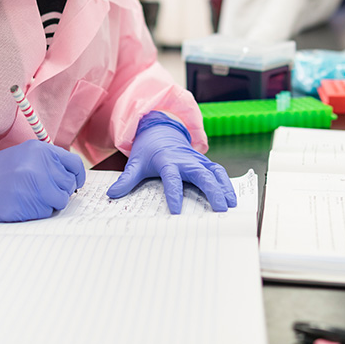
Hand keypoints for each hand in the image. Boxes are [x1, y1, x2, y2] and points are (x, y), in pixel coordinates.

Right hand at [0, 139, 84, 230]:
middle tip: (40, 192)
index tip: (74, 184)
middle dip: (59, 191)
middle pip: (68, 185)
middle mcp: (40, 166)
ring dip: (49, 203)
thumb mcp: (24, 156)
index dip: (77, 177)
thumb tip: (71, 177)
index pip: (74, 165)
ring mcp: (35, 186)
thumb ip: (48, 162)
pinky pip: (47, 213)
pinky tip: (22, 205)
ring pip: (60, 201)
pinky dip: (38, 213)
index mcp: (40, 150)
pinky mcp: (29, 205)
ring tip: (29, 198)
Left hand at [106, 111, 235, 213]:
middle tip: (220, 209)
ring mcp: (197, 160)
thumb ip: (126, 180)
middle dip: (212, 191)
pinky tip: (232, 197)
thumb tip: (112, 194)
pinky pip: (219, 171)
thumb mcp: (135, 164)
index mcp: (167, 160)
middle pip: (201, 174)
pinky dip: (227, 182)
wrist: (160, 131)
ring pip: (214, 172)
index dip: (174, 194)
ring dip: (224, 187)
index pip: (172, 178)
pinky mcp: (204, 162)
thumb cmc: (148, 151)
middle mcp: (185, 159)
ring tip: (231, 205)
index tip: (177, 211)